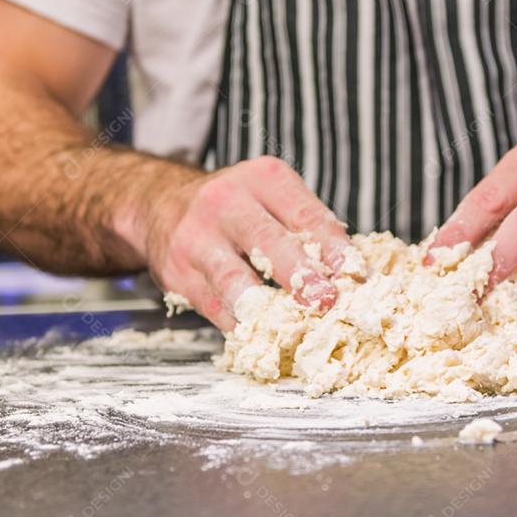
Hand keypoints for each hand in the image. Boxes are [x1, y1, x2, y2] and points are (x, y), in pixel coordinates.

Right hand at [142, 156, 350, 329]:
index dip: (331, 246)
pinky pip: (212, 305)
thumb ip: (307, 227)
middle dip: (300, 275)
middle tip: (326, 301)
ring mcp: (196, 237)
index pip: (304, 213)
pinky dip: (238, 325)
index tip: (355, 273)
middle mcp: (226, 202)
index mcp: (262, 179)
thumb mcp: (271, 196)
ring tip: (290, 326)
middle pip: (267, 241)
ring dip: (265, 307)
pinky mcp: (177, 272)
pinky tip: (261, 336)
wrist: (161, 204)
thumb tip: (353, 274)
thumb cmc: (234, 207)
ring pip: (233, 277)